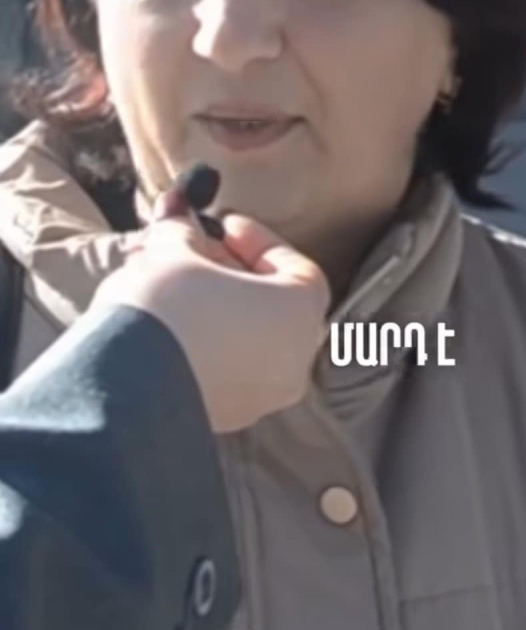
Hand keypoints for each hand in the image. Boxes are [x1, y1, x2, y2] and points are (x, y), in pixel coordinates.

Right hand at [90, 196, 329, 432]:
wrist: (120, 386)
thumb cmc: (166, 308)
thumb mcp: (173, 251)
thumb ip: (182, 228)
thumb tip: (176, 210)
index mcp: (300, 313)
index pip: (295, 267)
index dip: (256, 240)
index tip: (221, 226)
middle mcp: (293, 360)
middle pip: (269, 301)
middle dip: (227, 269)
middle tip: (189, 248)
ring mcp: (260, 396)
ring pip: (244, 336)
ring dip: (210, 303)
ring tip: (165, 280)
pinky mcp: (224, 418)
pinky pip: (224, 368)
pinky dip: (203, 339)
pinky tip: (163, 321)